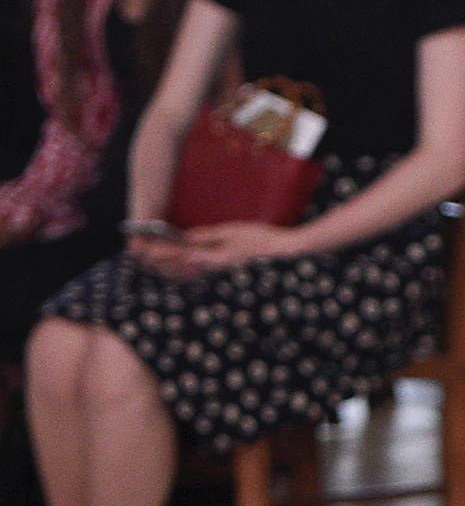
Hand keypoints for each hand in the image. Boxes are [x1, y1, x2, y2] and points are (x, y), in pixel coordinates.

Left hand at [149, 220, 302, 275]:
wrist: (286, 256)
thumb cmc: (262, 240)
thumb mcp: (234, 231)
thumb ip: (208, 236)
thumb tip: (184, 238)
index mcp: (215, 257)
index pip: (181, 255)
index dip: (161, 252)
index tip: (144, 248)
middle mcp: (214, 270)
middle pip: (180, 267)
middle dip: (159, 261)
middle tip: (139, 255)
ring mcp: (219, 274)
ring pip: (187, 273)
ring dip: (168, 267)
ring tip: (150, 261)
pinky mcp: (224, 274)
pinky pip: (199, 274)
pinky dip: (184, 270)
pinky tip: (176, 266)